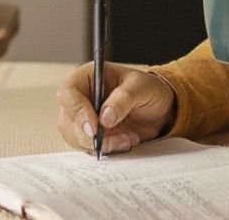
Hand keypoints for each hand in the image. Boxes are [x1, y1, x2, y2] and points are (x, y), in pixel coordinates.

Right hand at [55, 62, 175, 154]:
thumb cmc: (148, 89)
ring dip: (103, 144)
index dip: (77, 111)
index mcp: (87, 77)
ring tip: (128, 138)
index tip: (94, 127)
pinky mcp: (92, 136)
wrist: (160, 109)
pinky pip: (89, 149)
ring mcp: (84, 119)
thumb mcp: (141, 87)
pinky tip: (126, 141)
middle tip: (117, 139)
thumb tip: (105, 117)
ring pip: (76, 139)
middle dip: (90, 135)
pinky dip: (107, 150)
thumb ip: (123, 99)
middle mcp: (81, 98)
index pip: (68, 93)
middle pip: (67, 121)